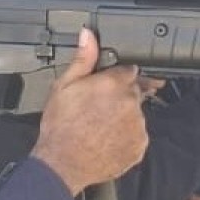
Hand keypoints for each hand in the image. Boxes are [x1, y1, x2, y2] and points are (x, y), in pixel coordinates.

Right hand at [33, 29, 148, 195]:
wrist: (62, 164)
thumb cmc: (60, 127)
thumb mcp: (64, 86)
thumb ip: (83, 59)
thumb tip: (89, 35)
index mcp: (114, 83)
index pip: (128, 71)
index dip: (115, 79)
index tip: (103, 89)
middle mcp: (131, 103)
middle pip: (134, 93)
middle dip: (119, 98)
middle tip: (97, 110)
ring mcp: (137, 126)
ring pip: (135, 115)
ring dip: (123, 118)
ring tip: (99, 127)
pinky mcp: (139, 146)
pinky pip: (136, 137)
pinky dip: (126, 138)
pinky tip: (106, 140)